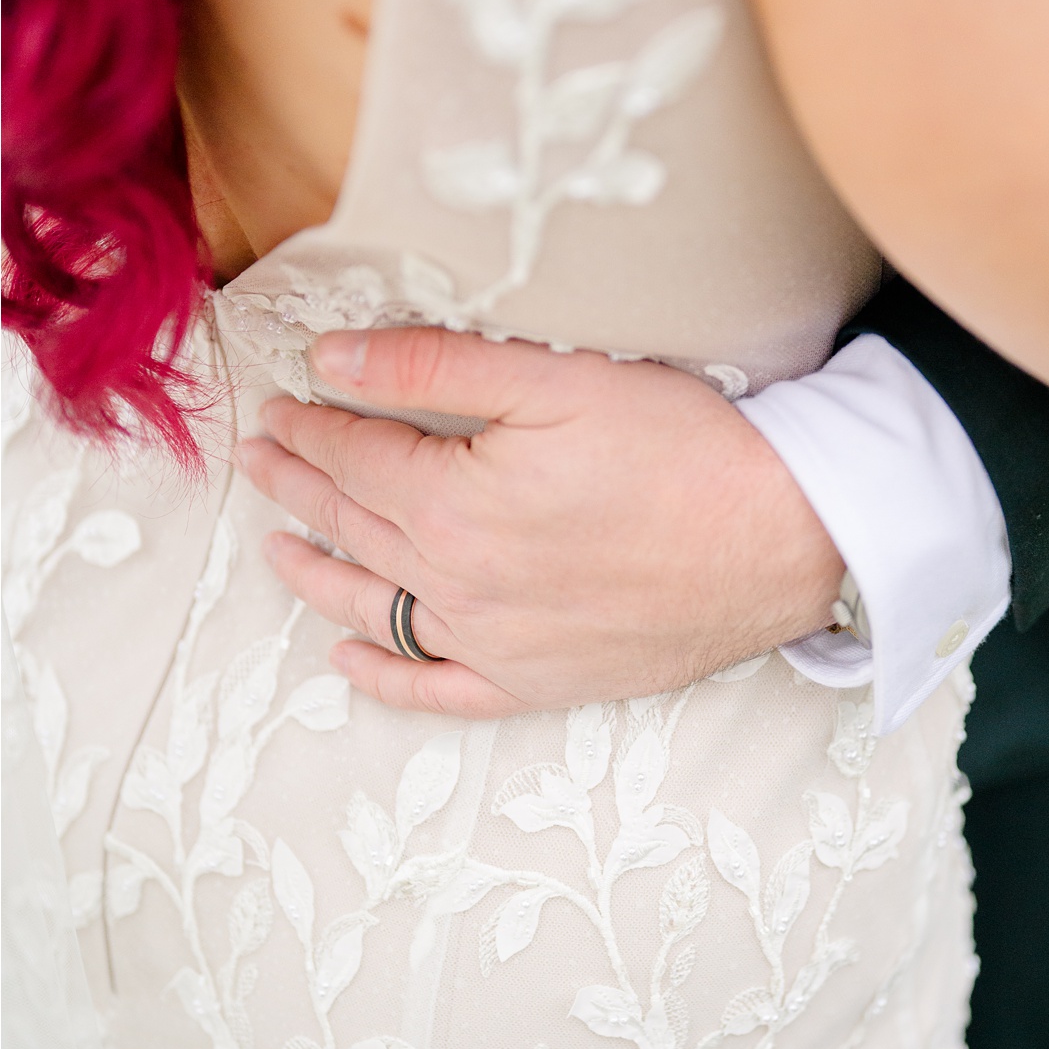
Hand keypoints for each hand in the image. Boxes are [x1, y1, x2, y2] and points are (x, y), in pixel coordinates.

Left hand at [236, 328, 844, 716]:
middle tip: (258, 460)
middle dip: (297, 486)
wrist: (790, 538)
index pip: (354, 456)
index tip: (281, 405)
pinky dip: (385, 675)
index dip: (310, 426)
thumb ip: (429, 366)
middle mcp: (457, 584)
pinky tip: (347, 658)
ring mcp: (493, 642)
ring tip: (277, 548)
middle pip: (354, 526)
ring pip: (376, 606)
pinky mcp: (538, 681)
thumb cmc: (683, 447)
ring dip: (317, 574)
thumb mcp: (552, 379)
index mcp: (451, 505)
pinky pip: (438, 689)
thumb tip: (329, 359)